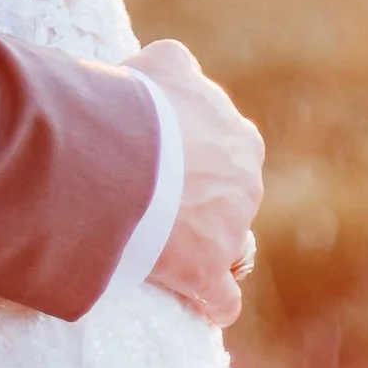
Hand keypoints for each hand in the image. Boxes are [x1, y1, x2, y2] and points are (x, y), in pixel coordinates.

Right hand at [128, 38, 263, 329]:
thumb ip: (175, 67)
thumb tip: (172, 66)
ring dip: (209, 245)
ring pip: (231, 244)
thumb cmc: (137, 102)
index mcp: (239, 136)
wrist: (122, 152)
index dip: (193, 152)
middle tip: (155, 198)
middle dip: (204, 198)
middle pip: (230, 195)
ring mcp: (229, 231)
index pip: (225, 146)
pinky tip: (196, 303)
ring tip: (168, 247)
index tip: (163, 155)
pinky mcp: (206, 273)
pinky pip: (221, 298)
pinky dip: (210, 301)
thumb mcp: (161, 64)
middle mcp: (244, 182)